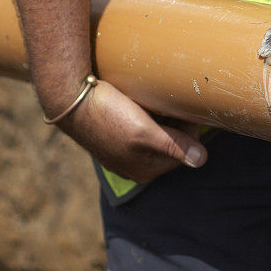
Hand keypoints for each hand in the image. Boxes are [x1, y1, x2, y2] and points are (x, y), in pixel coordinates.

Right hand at [55, 80, 207, 184]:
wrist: (69, 100)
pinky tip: (143, 102)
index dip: (190, 126)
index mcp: (146, 171)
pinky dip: (147, 115)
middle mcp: (136, 167)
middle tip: (174, 99)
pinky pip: (142, 128)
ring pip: (158, 133)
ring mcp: (125, 152)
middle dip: (176, 122)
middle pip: (172, 142)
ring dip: (163, 117)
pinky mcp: (115, 137)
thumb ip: (174, 146)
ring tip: (158, 100)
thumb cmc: (107, 115)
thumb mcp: (144, 132)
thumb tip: (201, 160)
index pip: (185, 149)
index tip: (189, 105)